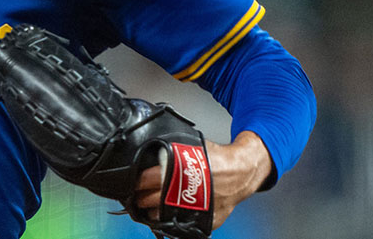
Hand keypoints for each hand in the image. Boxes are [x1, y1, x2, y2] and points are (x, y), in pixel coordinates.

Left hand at [133, 131, 272, 230]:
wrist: (241, 173)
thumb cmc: (217, 159)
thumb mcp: (190, 148)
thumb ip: (170, 152)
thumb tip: (150, 151)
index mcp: (178, 172)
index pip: (145, 180)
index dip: (136, 182)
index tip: (132, 182)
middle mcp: (184, 192)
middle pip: (149, 200)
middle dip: (140, 198)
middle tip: (137, 195)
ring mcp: (193, 209)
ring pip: (160, 216)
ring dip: (152, 211)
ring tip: (149, 205)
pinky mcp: (203, 221)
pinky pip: (179, 224)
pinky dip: (171, 219)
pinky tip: (166, 213)